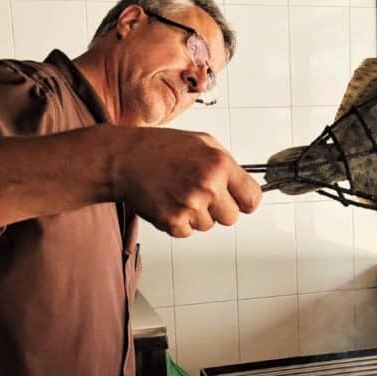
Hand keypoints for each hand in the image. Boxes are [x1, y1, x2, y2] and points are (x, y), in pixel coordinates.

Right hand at [112, 126, 261, 236]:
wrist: (124, 159)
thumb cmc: (161, 148)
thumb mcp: (202, 143)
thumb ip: (227, 164)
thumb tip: (245, 185)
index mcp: (219, 165)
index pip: (252, 199)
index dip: (245, 200)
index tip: (239, 200)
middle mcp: (207, 186)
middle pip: (232, 218)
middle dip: (220, 209)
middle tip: (201, 194)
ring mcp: (190, 206)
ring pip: (209, 226)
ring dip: (198, 215)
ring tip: (180, 193)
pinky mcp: (172, 222)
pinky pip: (188, 232)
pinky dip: (180, 222)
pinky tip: (170, 202)